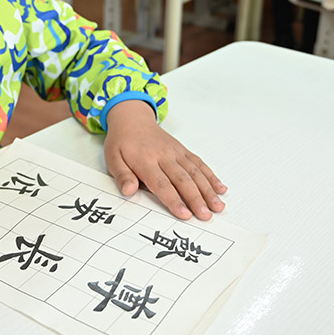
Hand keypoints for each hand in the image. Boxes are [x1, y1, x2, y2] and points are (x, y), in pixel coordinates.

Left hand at [103, 100, 225, 220]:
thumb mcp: (112, 158)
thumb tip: (128, 191)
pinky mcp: (183, 150)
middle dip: (196, 199)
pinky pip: (199, 163)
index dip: (174, 200)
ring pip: (194, 172)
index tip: (184, 214)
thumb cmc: (122, 142)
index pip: (162, 184)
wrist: (132, 118)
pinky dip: (211, 176)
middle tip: (206, 216)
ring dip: (208, 190)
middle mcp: (164, 156)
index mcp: (145, 160)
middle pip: (182, 180)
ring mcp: (176, 152)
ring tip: (218, 206)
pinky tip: (221, 188)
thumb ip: (122, 175)